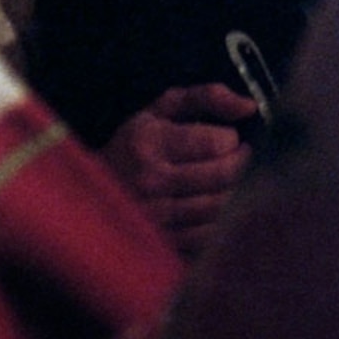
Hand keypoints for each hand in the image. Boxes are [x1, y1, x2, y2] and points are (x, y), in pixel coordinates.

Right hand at [100, 84, 256, 255]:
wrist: (89, 194)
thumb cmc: (133, 147)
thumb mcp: (160, 111)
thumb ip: (205, 97)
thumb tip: (249, 106)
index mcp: (148, 143)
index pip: (217, 143)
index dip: (229, 139)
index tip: (223, 140)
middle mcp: (151, 180)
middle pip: (225, 175)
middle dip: (238, 164)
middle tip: (233, 159)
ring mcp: (157, 214)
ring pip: (222, 205)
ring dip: (230, 192)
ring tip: (220, 181)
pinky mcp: (163, 240)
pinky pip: (210, 233)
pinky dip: (217, 220)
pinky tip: (208, 206)